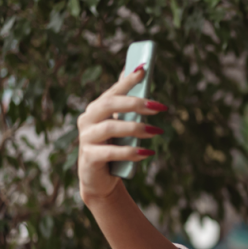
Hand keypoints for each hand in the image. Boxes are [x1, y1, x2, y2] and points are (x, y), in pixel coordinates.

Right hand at [76, 65, 166, 205]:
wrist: (100, 178)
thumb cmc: (113, 147)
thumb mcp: (121, 125)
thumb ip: (127, 104)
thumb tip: (136, 72)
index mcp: (96, 109)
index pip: (113, 91)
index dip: (128, 81)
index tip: (144, 70)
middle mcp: (87, 120)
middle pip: (110, 105)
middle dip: (136, 103)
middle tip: (159, 107)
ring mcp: (86, 138)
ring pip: (111, 128)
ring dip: (137, 128)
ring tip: (157, 131)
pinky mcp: (90, 157)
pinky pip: (111, 152)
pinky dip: (131, 152)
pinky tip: (147, 152)